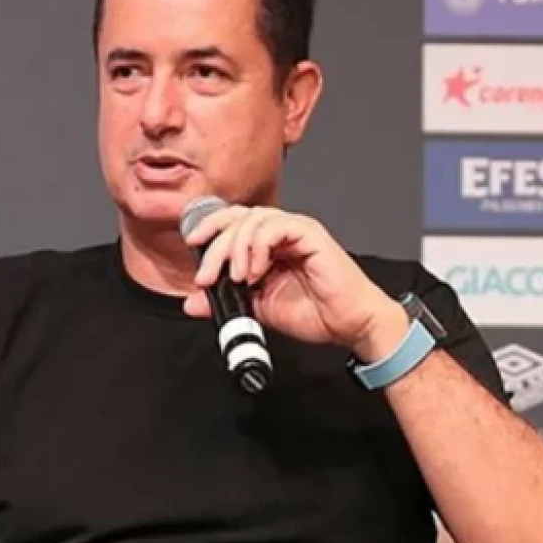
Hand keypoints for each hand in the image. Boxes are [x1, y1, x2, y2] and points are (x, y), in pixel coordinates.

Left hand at [181, 205, 407, 360]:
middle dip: (216, 246)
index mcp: (268, 244)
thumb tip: (192, 302)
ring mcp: (296, 230)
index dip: (210, 227)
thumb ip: (227, 300)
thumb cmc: (314, 313)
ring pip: (253, 219)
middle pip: (238, 218)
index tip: (192, 244)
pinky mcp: (310, 234)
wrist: (349, 324)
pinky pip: (275, 226)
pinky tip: (255, 271)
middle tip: (206, 276)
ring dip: (235, 248)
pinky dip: (258, 246)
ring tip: (237, 277)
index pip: (233, 222)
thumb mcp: (258, 308)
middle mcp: (281, 232)